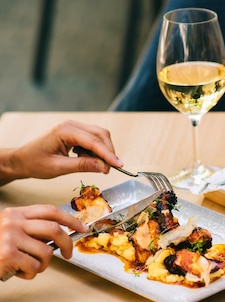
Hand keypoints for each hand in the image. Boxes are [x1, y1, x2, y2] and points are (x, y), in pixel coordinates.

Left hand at [0, 120, 122, 184]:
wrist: (22, 160)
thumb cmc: (35, 162)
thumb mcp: (59, 167)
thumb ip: (83, 165)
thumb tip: (104, 167)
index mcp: (65, 131)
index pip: (94, 141)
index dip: (108, 154)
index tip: (119, 165)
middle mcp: (71, 125)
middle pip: (101, 134)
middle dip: (108, 152)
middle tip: (107, 170)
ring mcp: (74, 127)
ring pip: (99, 136)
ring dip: (103, 152)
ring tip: (94, 166)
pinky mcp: (75, 133)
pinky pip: (93, 139)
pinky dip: (96, 151)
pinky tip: (87, 159)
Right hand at [0, 205, 86, 279]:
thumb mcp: (12, 232)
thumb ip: (33, 230)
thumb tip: (62, 237)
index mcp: (15, 214)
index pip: (50, 211)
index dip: (70, 219)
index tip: (81, 228)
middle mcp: (12, 222)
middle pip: (54, 230)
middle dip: (67, 244)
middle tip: (68, 254)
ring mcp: (9, 237)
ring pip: (46, 252)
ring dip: (42, 265)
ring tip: (26, 266)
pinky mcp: (8, 254)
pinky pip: (35, 268)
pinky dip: (29, 274)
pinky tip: (16, 271)